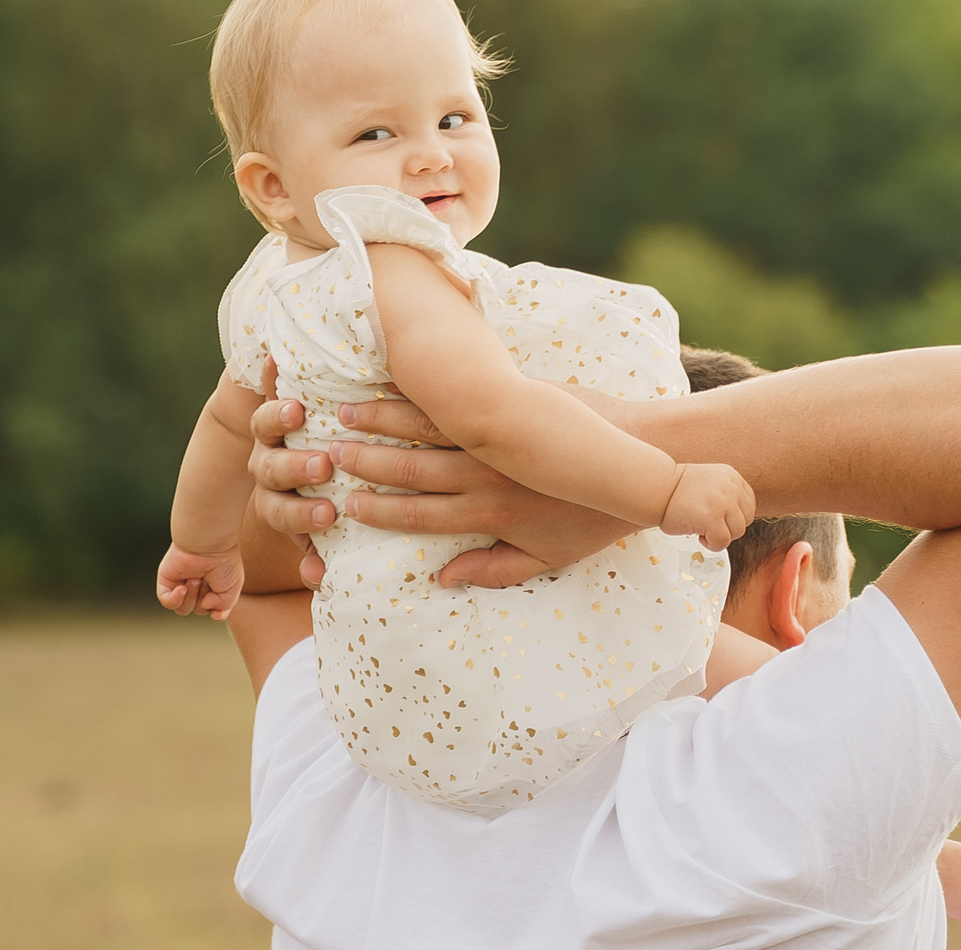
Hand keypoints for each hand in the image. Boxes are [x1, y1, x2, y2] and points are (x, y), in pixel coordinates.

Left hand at [157, 543, 245, 619]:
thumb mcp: (232, 591)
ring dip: (192, 597)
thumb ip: (223, 607)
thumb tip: (207, 608)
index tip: (220, 591)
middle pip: (197, 609)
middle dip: (204, 598)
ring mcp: (180, 583)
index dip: (216, 607)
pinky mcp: (167, 580)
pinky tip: (182, 587)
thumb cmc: (224, 562)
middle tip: (207, 580)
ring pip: (183, 609)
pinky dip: (175, 599)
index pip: (210, 609)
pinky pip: (167, 601)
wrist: (209, 544)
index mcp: (211, 587)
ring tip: (195, 579)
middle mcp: (195, 585)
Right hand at [246, 389, 634, 587]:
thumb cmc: (592, 520)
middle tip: (325, 454)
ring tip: (345, 413)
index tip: (344, 506)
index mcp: (488, 518)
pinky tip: (395, 382)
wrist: (635, 470)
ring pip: (426, 431)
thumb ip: (491, 570)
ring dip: (383, 423)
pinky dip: (423, 394)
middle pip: (410, 471)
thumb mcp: (546, 560)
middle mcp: (483, 479)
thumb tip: (441, 578)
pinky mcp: (512, 408)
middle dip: (366, 464)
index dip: (378, 512)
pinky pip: (457, 402)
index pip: (418, 517)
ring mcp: (495, 441)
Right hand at [661, 462, 754, 551]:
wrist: (656, 488)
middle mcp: (730, 487)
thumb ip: (728, 494)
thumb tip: (740, 518)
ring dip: (719, 536)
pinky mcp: (711, 518)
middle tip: (707, 524)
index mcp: (731, 476)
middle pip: (745, 521)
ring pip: (736, 533)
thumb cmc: (678, 490)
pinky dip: (711, 544)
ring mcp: (721, 502)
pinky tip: (697, 534)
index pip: (749, 505)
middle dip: (727, 527)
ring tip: (701, 527)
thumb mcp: (711, 482)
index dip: (734, 517)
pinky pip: (722, 542)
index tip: (718, 518)